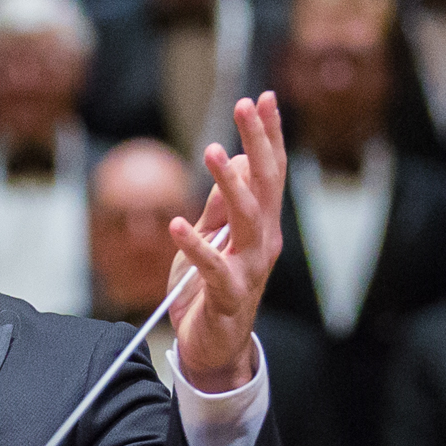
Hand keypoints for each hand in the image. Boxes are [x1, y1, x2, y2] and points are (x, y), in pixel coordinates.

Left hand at [167, 93, 289, 394]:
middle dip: (258, 143)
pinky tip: (176, 225)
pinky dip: (194, 246)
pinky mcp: (229, 295)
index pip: (269, 172)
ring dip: (229, 184)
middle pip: (264, 185)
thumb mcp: (213, 238)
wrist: (214, 348)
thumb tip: (229, 160)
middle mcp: (263, 242)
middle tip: (245, 106)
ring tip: (212, 151)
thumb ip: (220, 204)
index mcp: (262, 225)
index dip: (268, 135)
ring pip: (247, 219)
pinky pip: (212, 267)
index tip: (264, 97)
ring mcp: (250, 268)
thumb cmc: (210, 290)